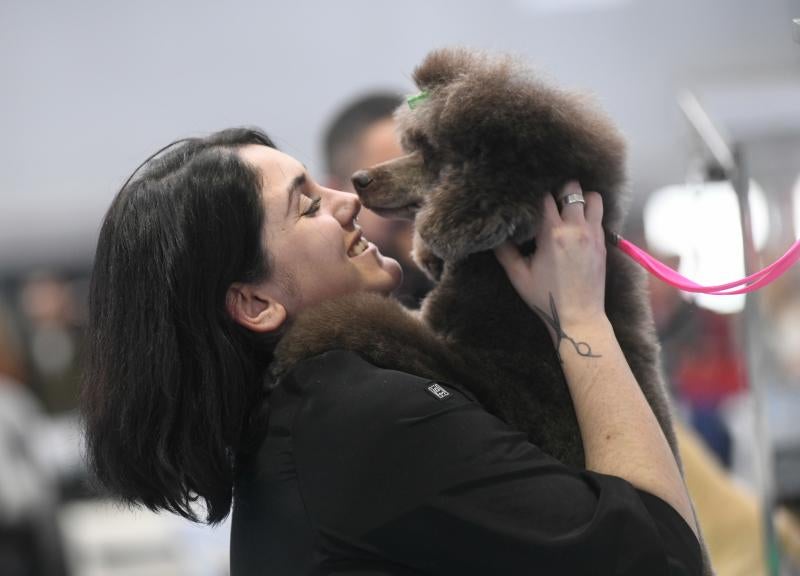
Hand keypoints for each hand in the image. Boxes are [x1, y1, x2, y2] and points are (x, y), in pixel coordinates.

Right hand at [494, 181, 606, 346]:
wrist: (579, 317)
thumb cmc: (547, 298)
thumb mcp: (519, 276)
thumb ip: (505, 252)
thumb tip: (495, 235)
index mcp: (552, 234)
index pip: (544, 197)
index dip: (535, 194)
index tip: (529, 198)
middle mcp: (575, 229)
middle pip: (572, 189)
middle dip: (560, 190)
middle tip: (550, 200)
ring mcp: (593, 234)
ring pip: (593, 198)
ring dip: (581, 198)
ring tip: (569, 208)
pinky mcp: (603, 243)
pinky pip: (600, 216)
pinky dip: (590, 213)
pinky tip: (578, 224)